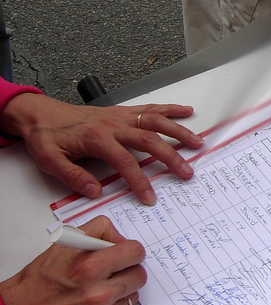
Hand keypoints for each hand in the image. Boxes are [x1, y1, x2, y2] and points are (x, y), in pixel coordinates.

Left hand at [0, 93, 202, 204]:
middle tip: (186, 172)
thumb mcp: (49, 160)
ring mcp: (121, 116)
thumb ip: (72, 176)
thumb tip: (94, 191)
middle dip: (171, 156)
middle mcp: (114, 124)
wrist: (40, 113)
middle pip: (149, 140)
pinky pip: (151, 108)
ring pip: (156, 121)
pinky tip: (187, 112)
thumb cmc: (46, 136)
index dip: (139, 180)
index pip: (124, 161)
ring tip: (196, 143)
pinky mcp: (123, 112)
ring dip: (178, 131)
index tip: (150, 196)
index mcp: (97, 138)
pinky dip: (171, 109)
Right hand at [0, 216, 145, 304]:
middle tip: (111, 272)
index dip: (130, 251)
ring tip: (98, 290)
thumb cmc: (38, 282)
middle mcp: (98, 293)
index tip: (124, 254)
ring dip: (121, 291)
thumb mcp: (65, 245)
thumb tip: (121, 239)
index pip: (135, 252)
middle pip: (140, 275)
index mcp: (89, 267)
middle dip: (128, 271)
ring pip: (133, 295)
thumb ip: (99, 232)